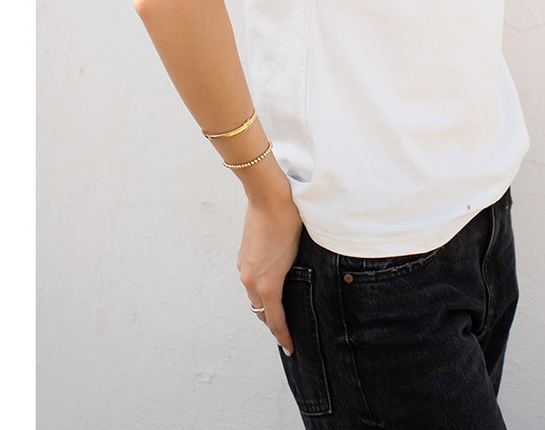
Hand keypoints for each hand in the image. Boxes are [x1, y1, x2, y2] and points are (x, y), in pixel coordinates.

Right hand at [237, 188, 302, 355]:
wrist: (268, 195)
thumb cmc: (290, 220)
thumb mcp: (299, 251)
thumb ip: (295, 275)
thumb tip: (302, 285)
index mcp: (267, 284)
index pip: (274, 320)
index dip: (283, 336)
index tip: (290, 348)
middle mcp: (251, 280)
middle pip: (261, 312)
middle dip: (273, 324)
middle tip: (287, 334)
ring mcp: (244, 267)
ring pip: (254, 296)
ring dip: (265, 306)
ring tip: (279, 311)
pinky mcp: (243, 256)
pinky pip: (251, 281)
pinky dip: (259, 290)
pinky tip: (270, 285)